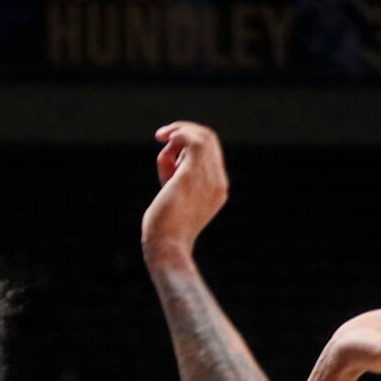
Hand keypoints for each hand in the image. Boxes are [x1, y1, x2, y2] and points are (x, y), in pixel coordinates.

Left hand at [141, 122, 229, 261]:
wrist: (166, 247)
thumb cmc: (165, 229)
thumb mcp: (175, 199)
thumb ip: (177, 179)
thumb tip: (168, 157)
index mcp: (218, 189)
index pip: (212, 153)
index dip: (190, 144)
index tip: (169, 147)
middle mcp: (218, 183)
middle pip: (210, 140)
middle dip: (185, 133)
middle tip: (162, 136)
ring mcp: (208, 179)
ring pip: (203, 137)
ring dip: (179, 133)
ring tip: (161, 144)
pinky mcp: (190, 176)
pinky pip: (192, 141)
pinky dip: (178, 134)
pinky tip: (164, 138)